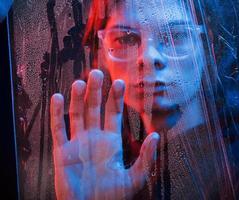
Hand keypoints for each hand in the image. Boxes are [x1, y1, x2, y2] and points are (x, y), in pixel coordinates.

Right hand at [50, 70, 159, 199]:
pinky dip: (57, 113)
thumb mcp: (134, 178)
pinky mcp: (62, 152)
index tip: (120, 82)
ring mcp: (77, 143)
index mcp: (111, 142)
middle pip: (94, 108)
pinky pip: (58, 129)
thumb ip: (146, 158)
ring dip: (78, 98)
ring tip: (81, 81)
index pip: (113, 113)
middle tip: (97, 72)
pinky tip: (58, 97)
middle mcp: (94, 138)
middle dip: (96, 91)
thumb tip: (155, 136)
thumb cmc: (112, 197)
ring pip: (77, 114)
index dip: (115, 98)